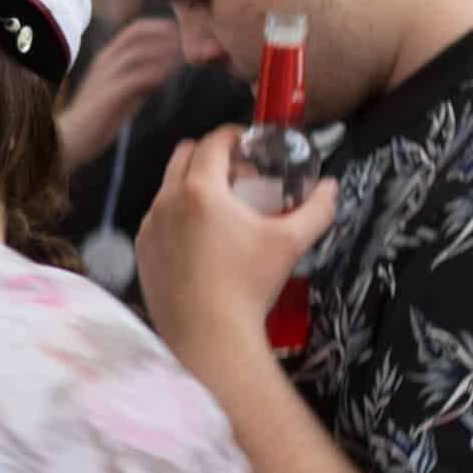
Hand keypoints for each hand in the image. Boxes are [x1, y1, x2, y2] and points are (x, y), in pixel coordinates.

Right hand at [56, 15, 184, 166]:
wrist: (69, 142)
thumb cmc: (96, 120)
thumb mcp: (124, 96)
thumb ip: (141, 82)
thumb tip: (165, 71)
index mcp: (107, 59)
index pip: (134, 30)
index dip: (159, 28)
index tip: (181, 35)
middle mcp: (104, 62)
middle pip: (136, 34)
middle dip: (165, 35)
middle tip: (188, 43)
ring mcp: (105, 76)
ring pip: (138, 52)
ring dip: (163, 54)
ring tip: (182, 60)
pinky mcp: (109, 94)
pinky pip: (136, 77)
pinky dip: (154, 74)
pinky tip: (166, 78)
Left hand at [136, 126, 338, 379]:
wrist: (209, 336)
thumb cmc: (250, 285)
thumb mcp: (290, 243)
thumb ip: (316, 209)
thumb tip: (330, 186)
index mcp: (199, 190)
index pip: (213, 142)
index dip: (233, 136)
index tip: (250, 145)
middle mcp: (166, 201)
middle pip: (184, 155)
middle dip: (211, 156)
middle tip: (239, 175)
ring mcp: (149, 227)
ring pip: (168, 188)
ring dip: (191, 184)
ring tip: (221, 207)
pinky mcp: (142, 251)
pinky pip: (158, 219)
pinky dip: (177, 216)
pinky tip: (201, 238)